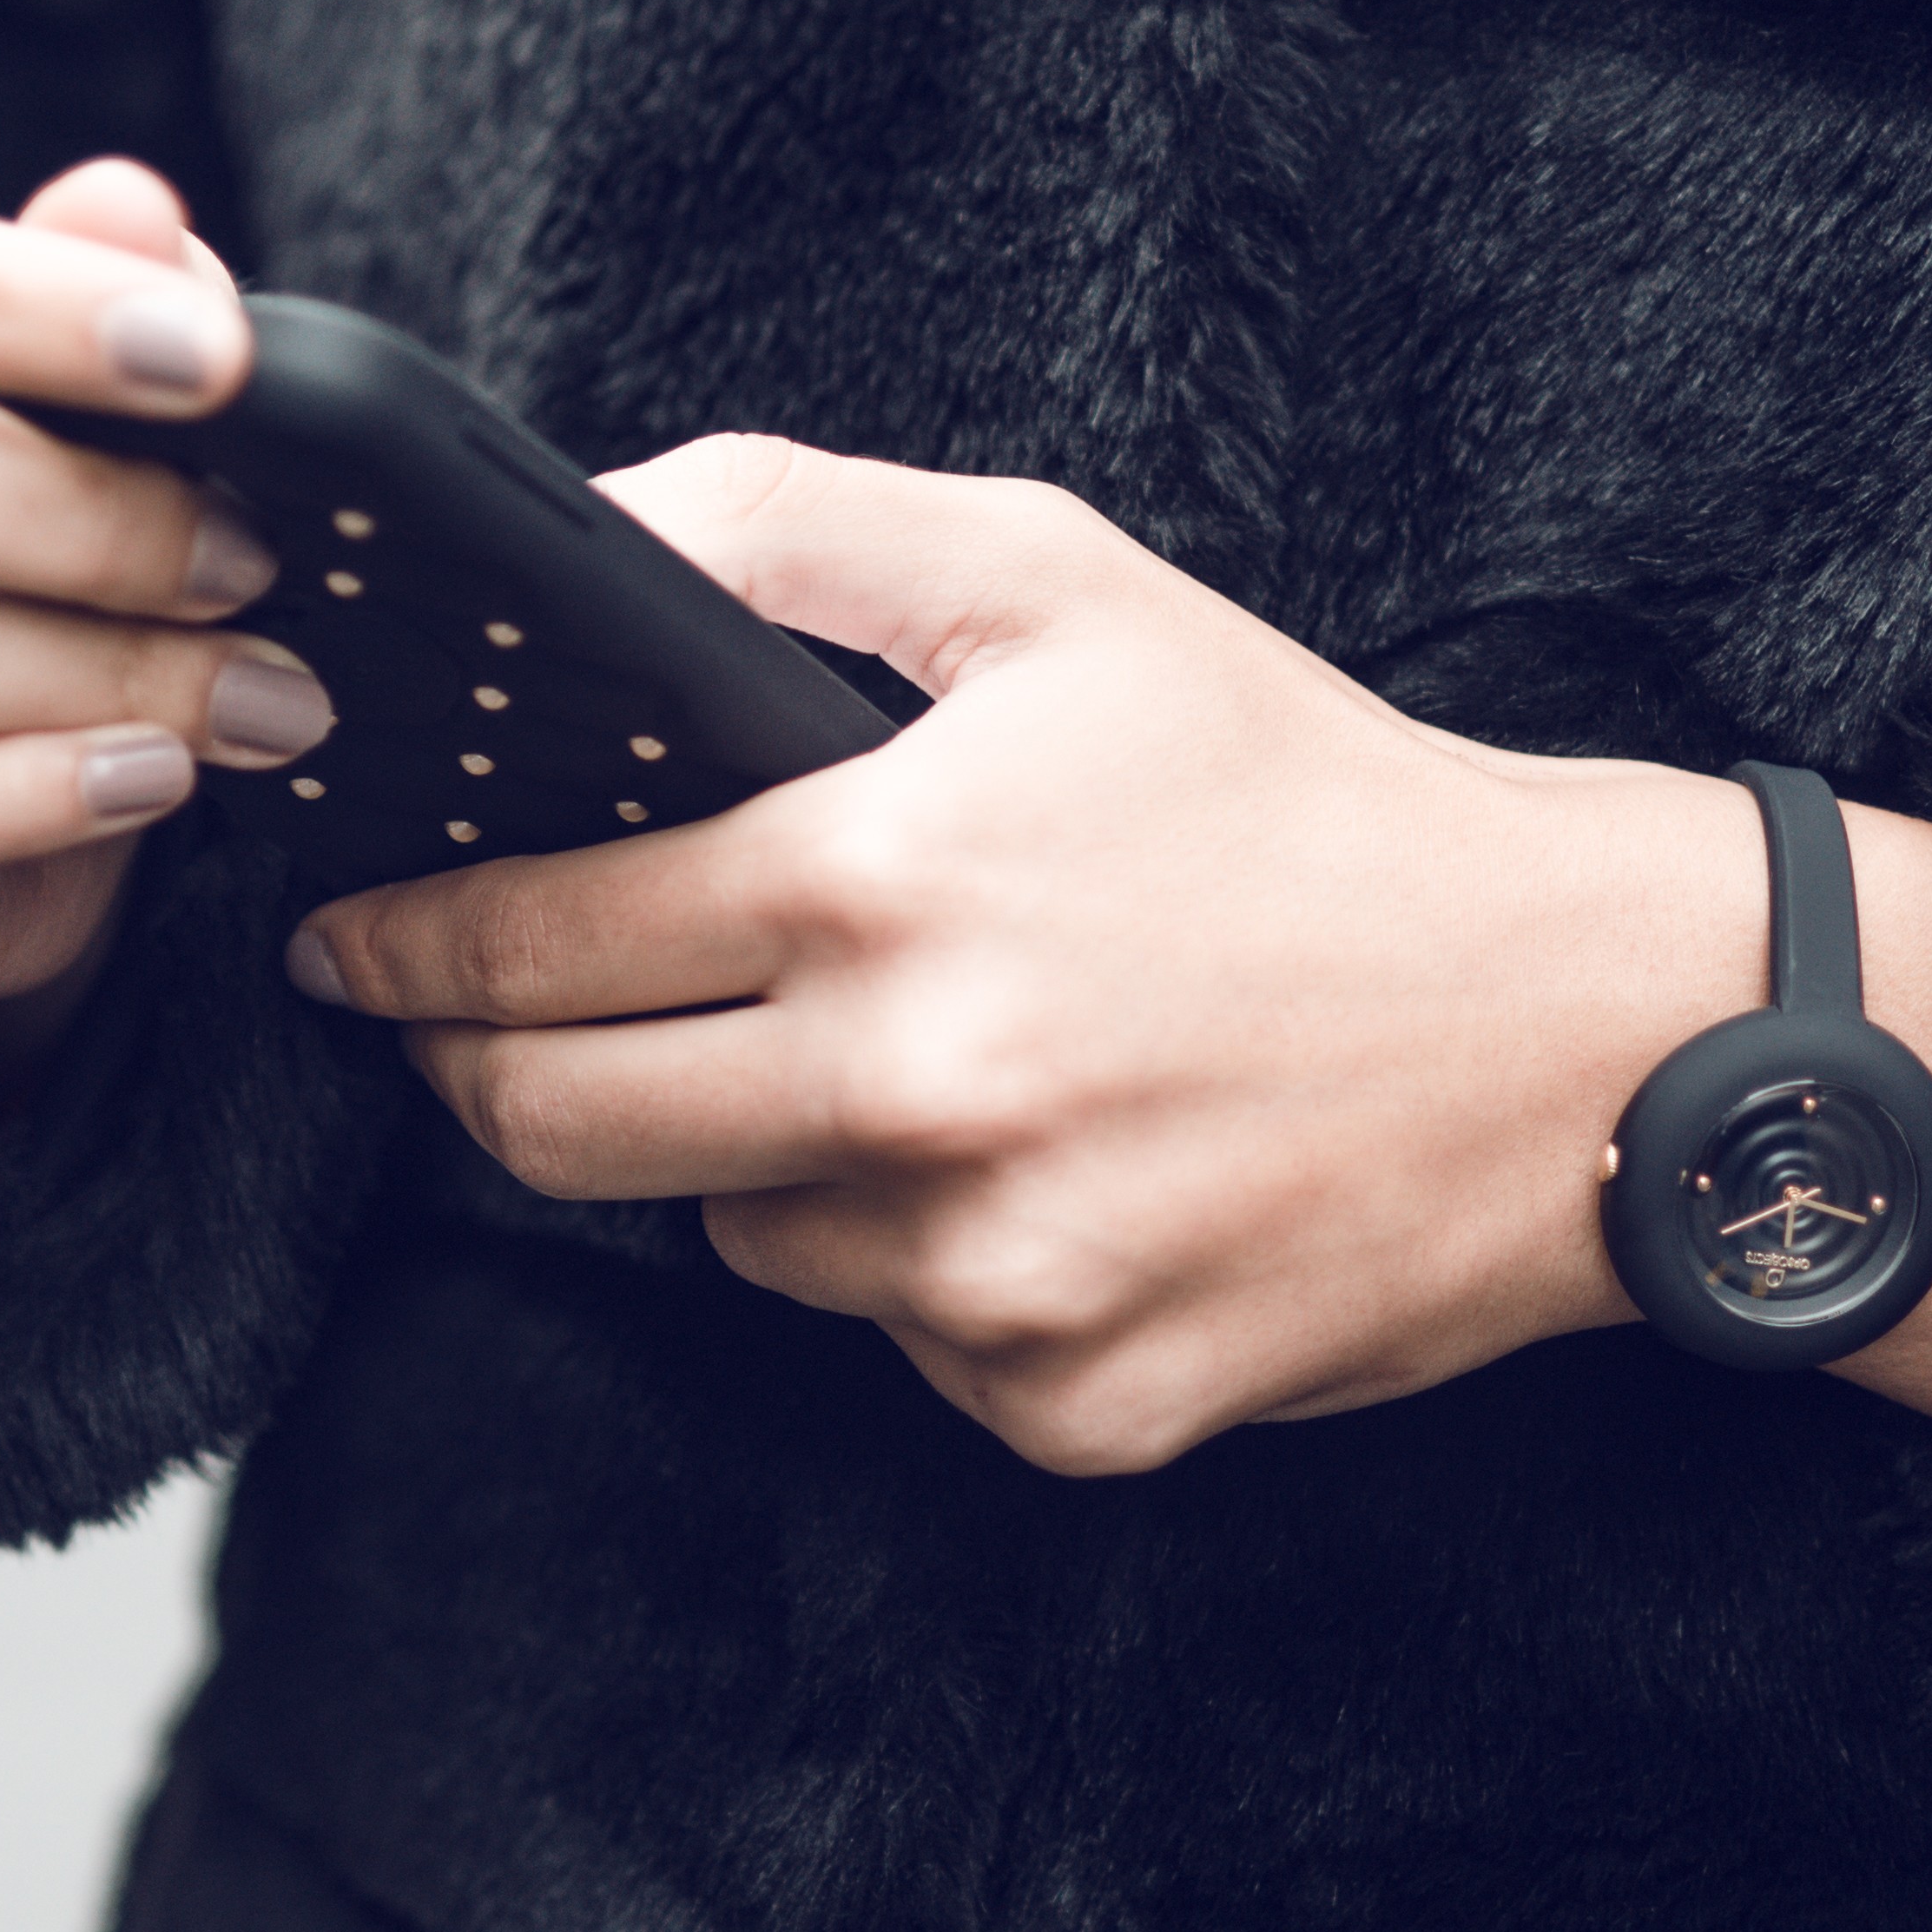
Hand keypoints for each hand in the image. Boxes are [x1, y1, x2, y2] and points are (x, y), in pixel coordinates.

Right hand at [0, 160, 333, 1029]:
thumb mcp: (39, 376)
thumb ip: (76, 285)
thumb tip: (133, 212)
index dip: (18, 305)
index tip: (210, 357)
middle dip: (78, 519)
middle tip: (250, 558)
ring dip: (97, 675)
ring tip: (256, 693)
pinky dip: (12, 805)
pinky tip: (146, 778)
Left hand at [284, 443, 1931, 1489]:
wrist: (1585, 1028)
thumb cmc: (1310, 786)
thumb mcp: (1061, 583)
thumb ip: (791, 525)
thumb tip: (585, 529)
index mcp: (878, 884)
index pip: (525, 945)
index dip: (406, 947)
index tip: (346, 945)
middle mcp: (915, 1101)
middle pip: (559, 1136)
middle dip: (492, 1076)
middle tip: (494, 1031)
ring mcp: (997, 1279)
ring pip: (746, 1240)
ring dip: (766, 1161)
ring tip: (914, 1057)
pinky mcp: (1080, 1406)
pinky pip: (909, 1345)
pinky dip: (934, 1269)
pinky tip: (1051, 1167)